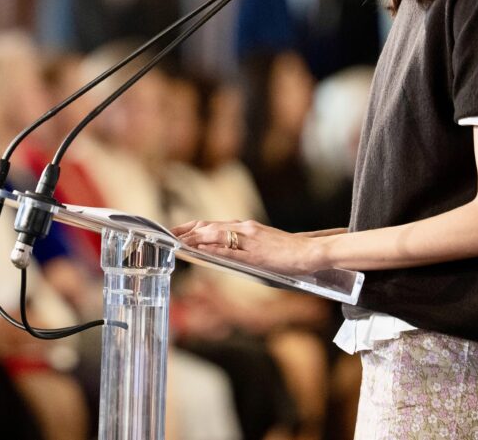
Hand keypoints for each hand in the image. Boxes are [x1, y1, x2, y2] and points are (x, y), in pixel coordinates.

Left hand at [174, 220, 324, 275]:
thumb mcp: (263, 244)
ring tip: (177, 242)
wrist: (309, 252)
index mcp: (246, 227)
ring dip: (194, 238)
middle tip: (168, 235)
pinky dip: (212, 250)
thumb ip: (244, 245)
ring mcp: (249, 239)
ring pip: (215, 235)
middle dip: (186, 231)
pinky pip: (228, 251)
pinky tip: (199, 251)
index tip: (177, 231)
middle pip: (209, 227)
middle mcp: (245, 228)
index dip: (193, 227)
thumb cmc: (289, 252)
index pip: (213, 224)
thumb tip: (224, 253)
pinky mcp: (254, 254)